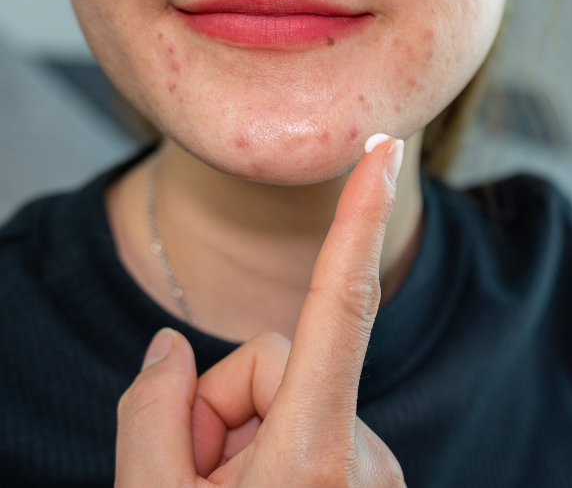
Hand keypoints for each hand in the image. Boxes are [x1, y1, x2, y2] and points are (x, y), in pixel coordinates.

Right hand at [115, 137, 407, 486]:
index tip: (383, 154)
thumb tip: (171, 349)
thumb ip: (149, 413)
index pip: (342, 306)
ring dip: (250, 437)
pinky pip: (317, 427)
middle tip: (199, 479)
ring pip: (294, 397)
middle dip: (224, 407)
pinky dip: (280, 455)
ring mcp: (377, 467)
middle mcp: (361, 451)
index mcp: (312, 450)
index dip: (359, 220)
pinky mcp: (376, 476)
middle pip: (276, 360)